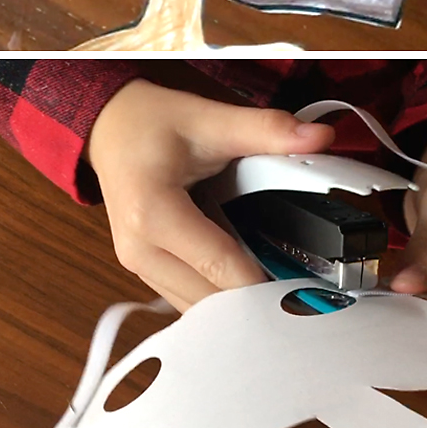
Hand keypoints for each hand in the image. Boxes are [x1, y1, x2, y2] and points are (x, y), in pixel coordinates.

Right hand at [86, 83, 335, 308]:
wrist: (107, 128)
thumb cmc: (149, 123)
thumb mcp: (209, 118)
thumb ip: (265, 130)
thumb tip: (319, 137)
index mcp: (152, 213)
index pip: (222, 267)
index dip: (268, 285)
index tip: (310, 292)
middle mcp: (139, 250)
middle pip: (212, 300)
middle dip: (258, 300)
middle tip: (307, 293)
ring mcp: (138, 266)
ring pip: (200, 309)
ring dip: (238, 305)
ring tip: (282, 289)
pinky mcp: (145, 271)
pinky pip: (188, 300)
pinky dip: (220, 297)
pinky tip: (248, 283)